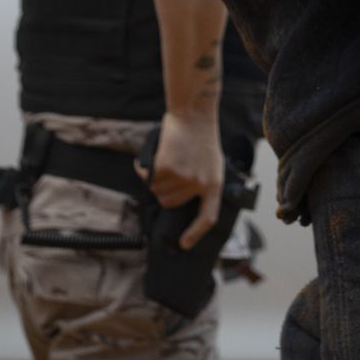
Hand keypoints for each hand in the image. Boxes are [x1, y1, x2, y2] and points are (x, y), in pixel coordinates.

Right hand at [135, 113, 224, 249]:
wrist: (194, 114)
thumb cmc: (201, 138)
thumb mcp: (212, 165)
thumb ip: (202, 184)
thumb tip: (182, 202)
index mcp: (214, 185)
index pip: (207, 218)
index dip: (195, 234)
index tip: (184, 244)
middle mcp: (198, 184)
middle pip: (171, 203)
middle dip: (166, 191)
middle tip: (172, 171)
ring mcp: (181, 177)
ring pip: (158, 191)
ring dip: (156, 180)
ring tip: (167, 160)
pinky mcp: (165, 167)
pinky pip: (148, 177)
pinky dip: (145, 169)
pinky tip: (155, 156)